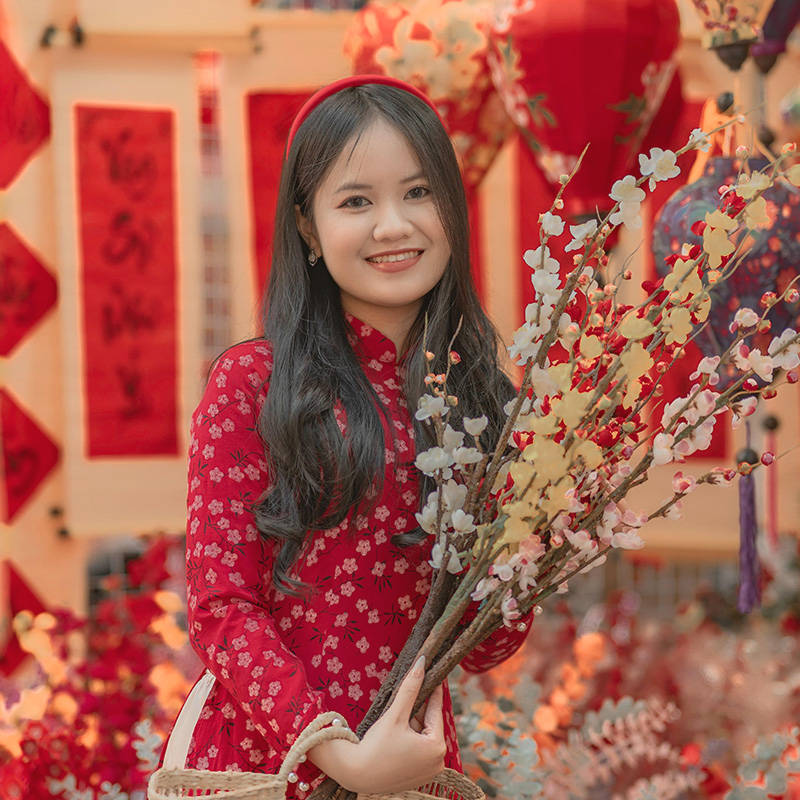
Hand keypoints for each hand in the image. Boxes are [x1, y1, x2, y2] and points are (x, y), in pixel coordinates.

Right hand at [306, 656, 445, 793]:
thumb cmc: (376, 746)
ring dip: (412, 725)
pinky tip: (395, 735)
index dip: (433, 691)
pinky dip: (410, 739)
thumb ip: (410, 688)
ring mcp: (429, 771)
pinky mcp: (419, 776)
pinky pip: (418, 750)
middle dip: (417, 711)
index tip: (434, 674)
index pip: (436, 710)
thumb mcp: (395, 714)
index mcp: (437, 747)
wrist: (355, 775)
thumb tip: (422, 662)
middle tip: (407, 696)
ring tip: (395, 721)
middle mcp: (438, 762)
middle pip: (429, 725)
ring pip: (423, 736)